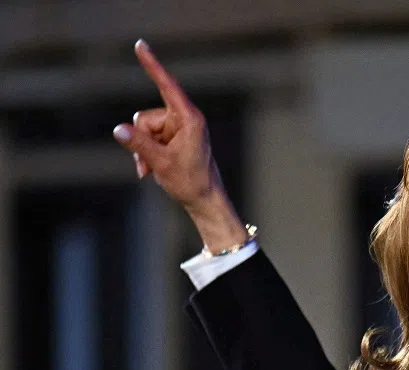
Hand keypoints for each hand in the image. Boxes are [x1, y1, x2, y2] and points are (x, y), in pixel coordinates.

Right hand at [112, 39, 246, 251]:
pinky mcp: (173, 138)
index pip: (166, 86)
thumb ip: (139, 144)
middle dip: (141, 140)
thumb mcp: (160, 162)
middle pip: (145, 118)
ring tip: (152, 169)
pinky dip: (146, 154)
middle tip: (149, 164)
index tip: (140, 45)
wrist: (204, 199)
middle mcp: (184, 119)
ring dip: (143, 150)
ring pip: (144, 129)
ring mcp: (178, 129)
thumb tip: (119, 129)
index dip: (152, 65)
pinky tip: (151, 170)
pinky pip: (148, 138)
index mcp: (188, 119)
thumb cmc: (190, 181)